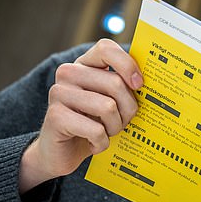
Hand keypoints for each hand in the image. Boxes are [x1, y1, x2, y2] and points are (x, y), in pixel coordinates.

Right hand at [19, 39, 142, 192]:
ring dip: (114, 127)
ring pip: (108, 107)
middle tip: (121, 122)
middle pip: (115, 83)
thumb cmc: (93, 124)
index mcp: (84, 64)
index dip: (127, 64)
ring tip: (105, 133)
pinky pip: (96, 130)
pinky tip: (93, 144)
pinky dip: (102, 143)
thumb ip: (123, 87)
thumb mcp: (111, 101)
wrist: (62, 153)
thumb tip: (145, 82)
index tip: (139, 85)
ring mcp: (58, 93)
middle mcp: (68, 73)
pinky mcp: (55, 117)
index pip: (106, 48)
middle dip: (128, 109)